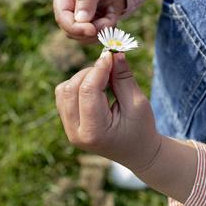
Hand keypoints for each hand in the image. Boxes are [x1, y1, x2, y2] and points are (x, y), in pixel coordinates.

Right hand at [52, 0, 126, 43]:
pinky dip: (106, 30)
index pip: (62, 17)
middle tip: (108, 21)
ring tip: (111, 15)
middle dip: (91, 30)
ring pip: (83, 37)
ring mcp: (78, 18)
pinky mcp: (89, 25)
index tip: (92, 30)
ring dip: (101, 31)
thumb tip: (80, 20)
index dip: (74, 27)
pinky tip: (112, 16)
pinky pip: (95, 37)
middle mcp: (67, 8)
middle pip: (71, 31)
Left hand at [55, 51, 161, 171]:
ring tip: (104, 80)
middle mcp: (76, 133)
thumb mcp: (137, 103)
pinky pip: (63, 96)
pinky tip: (96, 88)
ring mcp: (69, 130)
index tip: (111, 54)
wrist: (137, 152)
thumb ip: (123, 78)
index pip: (88, 91)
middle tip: (110, 67)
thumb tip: (114, 53)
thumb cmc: (141, 129)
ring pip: (63, 90)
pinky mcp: (68, 124)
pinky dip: (77, 85)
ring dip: (82, 78)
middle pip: (71, 88)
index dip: (99, 68)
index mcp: (94, 132)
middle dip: (90, 72)